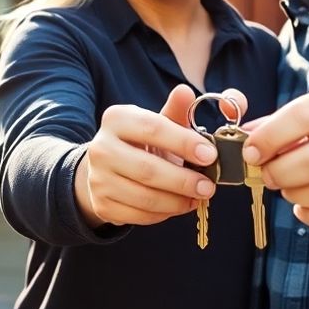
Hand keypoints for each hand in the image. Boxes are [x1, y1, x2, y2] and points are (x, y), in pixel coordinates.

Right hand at [75, 85, 221, 227]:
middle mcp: (101, 148)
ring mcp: (98, 179)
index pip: (153, 129)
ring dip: (178, 201)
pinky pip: (139, 216)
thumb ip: (176, 110)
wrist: (107, 168)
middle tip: (209, 186)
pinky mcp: (102, 205)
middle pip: (148, 170)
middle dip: (184, 180)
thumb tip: (186, 91)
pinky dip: (164, 214)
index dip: (184, 142)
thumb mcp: (158, 123)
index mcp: (116, 119)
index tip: (210, 154)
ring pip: (145, 197)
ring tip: (198, 197)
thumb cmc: (142, 143)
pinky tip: (178, 205)